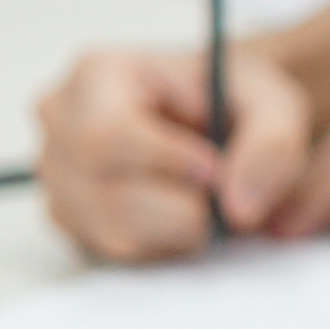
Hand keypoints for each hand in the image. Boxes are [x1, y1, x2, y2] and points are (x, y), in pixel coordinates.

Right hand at [34, 44, 315, 262]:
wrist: (214, 117)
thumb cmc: (231, 100)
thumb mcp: (273, 103)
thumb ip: (273, 144)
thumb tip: (239, 208)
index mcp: (96, 75)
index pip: (109, 134)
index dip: (168, 163)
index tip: (216, 170)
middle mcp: (60, 124)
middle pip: (110, 191)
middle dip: (184, 202)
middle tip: (221, 186)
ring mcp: (56, 175)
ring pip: (117, 231)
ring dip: (180, 226)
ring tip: (202, 192)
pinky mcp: (68, 219)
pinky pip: (118, 253)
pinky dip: (162, 242)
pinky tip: (177, 207)